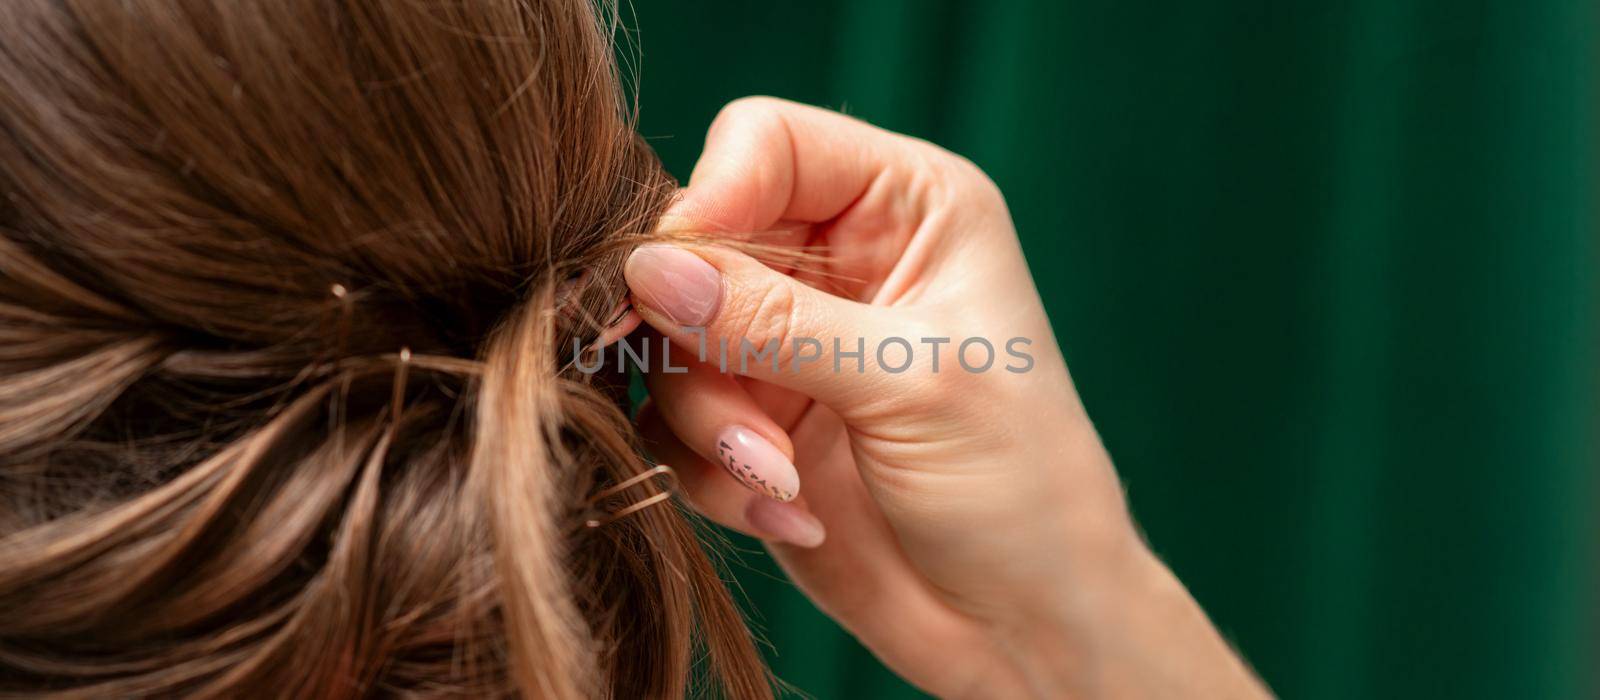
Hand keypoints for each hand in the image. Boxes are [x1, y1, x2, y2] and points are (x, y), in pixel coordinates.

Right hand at [627, 97, 1267, 698]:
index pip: (767, 143)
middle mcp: (838, 261)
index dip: (713, 198)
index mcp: (906, 206)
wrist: (1023, 623)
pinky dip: (715, 472)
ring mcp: (788, 343)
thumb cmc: (1019, 484)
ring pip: (671, 342)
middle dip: (705, 342)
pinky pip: (673, 421)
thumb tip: (648, 268)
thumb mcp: (910, 383)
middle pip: (697, 244)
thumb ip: (775, 320)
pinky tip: (788, 510)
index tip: (683, 279)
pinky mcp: (754, 421)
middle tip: (753, 426)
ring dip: (713, 421)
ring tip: (784, 481)